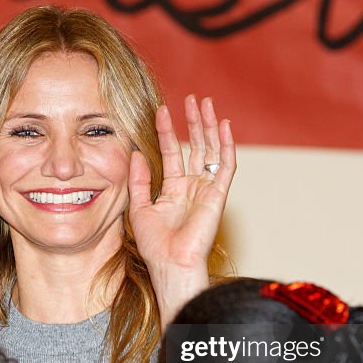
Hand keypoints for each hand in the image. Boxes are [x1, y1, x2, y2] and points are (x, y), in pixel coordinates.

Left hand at [129, 95, 236, 325]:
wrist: (171, 264)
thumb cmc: (154, 245)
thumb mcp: (138, 207)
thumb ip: (139, 179)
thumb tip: (136, 152)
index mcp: (174, 189)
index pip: (173, 152)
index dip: (168, 131)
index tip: (161, 110)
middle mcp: (192, 187)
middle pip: (196, 146)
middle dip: (194, 122)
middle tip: (192, 99)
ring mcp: (206, 190)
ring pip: (211, 150)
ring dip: (209, 127)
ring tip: (205, 103)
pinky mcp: (218, 195)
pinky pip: (225, 166)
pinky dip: (226, 145)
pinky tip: (224, 126)